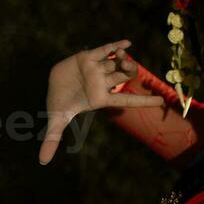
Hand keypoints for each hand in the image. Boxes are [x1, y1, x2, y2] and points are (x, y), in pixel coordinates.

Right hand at [37, 38, 164, 163]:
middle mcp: (103, 83)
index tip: (162, 101)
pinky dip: (116, 45)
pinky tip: (127, 42)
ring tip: (123, 54)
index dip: (144, 101)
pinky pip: (105, 49)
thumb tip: (42, 161)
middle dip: (130, 71)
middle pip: (124, 76)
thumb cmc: (59, 104)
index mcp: (101, 98)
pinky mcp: (88, 57)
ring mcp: (97, 69)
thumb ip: (52, 140)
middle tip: (128, 67)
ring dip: (123, 57)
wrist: (49, 85)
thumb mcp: (56, 121)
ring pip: (117, 62)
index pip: (126, 100)